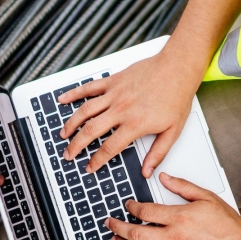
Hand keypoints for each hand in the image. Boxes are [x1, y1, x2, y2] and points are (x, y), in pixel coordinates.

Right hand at [57, 51, 202, 177]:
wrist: (177, 68)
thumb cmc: (177, 97)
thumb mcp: (173, 131)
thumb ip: (158, 153)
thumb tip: (147, 171)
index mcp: (135, 124)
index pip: (109, 147)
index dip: (97, 160)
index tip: (89, 167)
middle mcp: (121, 110)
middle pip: (91, 131)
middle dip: (76, 145)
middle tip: (68, 154)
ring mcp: (115, 94)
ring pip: (85, 111)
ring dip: (71, 123)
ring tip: (63, 134)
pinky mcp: (113, 80)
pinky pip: (89, 87)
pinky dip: (74, 93)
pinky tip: (63, 100)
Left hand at [105, 173, 240, 239]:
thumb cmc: (227, 224)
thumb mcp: (206, 197)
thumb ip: (182, 187)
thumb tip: (165, 178)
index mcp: (179, 217)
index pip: (145, 210)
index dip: (132, 207)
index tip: (128, 205)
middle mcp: (173, 237)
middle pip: (136, 231)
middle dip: (118, 226)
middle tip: (110, 223)